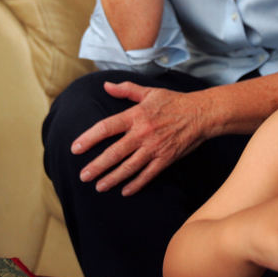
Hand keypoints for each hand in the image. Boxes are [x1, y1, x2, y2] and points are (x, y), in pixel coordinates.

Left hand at [71, 81, 204, 196]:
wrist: (201, 113)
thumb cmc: (174, 102)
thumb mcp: (150, 92)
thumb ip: (126, 90)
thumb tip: (106, 86)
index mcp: (137, 115)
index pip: (107, 127)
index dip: (89, 138)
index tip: (75, 148)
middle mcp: (143, 133)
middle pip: (114, 152)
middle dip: (97, 166)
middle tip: (83, 176)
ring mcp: (155, 147)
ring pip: (129, 167)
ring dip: (112, 178)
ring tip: (99, 186)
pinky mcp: (166, 158)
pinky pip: (148, 174)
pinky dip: (136, 184)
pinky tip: (125, 190)